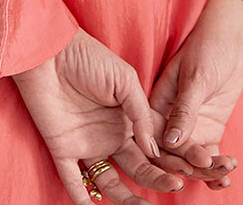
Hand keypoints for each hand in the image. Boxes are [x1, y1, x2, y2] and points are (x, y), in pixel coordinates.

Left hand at [12, 26, 199, 203]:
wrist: (50, 52)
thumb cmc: (88, 58)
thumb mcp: (124, 79)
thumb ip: (141, 113)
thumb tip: (155, 149)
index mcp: (127, 119)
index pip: (152, 148)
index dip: (171, 161)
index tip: (193, 171)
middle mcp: (110, 136)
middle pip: (137, 169)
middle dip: (157, 180)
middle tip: (176, 187)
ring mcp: (87, 144)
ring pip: (110, 182)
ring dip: (127, 200)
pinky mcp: (63, 150)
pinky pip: (74, 183)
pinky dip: (85, 201)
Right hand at [148, 0, 242, 190]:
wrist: (231, 38)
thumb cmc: (207, 48)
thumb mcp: (195, 78)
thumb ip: (184, 110)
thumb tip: (170, 141)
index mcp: (156, 104)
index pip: (155, 137)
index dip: (166, 156)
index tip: (184, 167)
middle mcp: (169, 119)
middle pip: (173, 153)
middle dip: (190, 166)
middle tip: (209, 170)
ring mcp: (190, 125)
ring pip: (192, 158)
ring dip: (206, 170)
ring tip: (224, 175)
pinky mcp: (208, 128)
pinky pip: (208, 154)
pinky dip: (215, 168)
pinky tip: (225, 179)